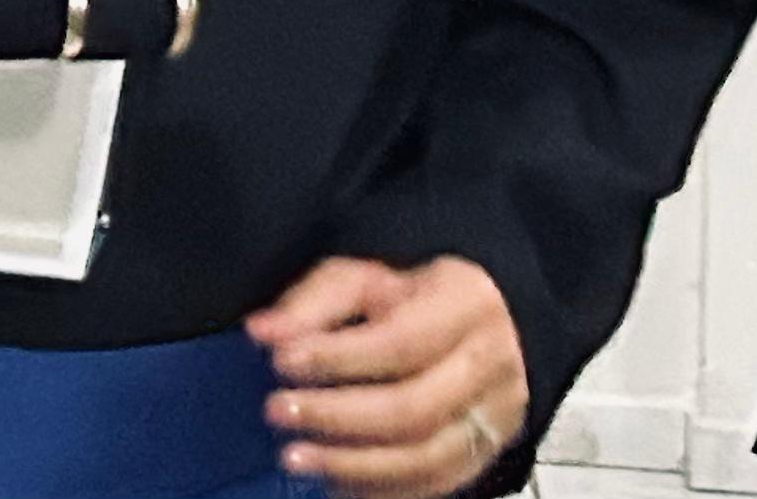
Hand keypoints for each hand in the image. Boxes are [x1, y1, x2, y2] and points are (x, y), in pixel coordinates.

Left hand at [250, 256, 528, 494]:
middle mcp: (489, 365)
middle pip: (413, 408)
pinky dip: (379, 489)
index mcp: (465, 304)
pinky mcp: (484, 456)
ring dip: (352, 465)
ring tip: (294, 457)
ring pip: (426, 460)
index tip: (281, 361)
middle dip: (336, 416)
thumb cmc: (412, 300)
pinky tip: (333, 482)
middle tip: (277, 411)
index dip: (337, 357)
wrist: (484, 328)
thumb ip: (312, 304)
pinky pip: (433, 486)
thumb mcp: (363, 279)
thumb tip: (261, 332)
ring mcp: (494, 418)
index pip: (401, 342)